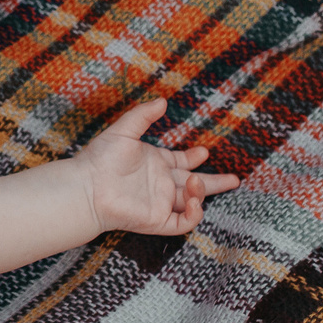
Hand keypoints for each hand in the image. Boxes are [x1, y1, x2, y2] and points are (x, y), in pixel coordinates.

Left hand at [77, 100, 237, 236]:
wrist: (87, 186)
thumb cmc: (100, 158)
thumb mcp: (124, 130)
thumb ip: (144, 115)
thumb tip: (163, 100)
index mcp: (154, 164)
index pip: (181, 162)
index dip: (194, 158)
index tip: (205, 152)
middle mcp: (160, 184)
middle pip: (195, 184)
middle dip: (216, 182)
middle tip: (235, 179)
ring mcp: (160, 203)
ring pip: (192, 201)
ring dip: (202, 192)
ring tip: (196, 181)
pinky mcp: (158, 220)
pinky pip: (184, 222)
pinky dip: (195, 213)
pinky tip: (196, 200)